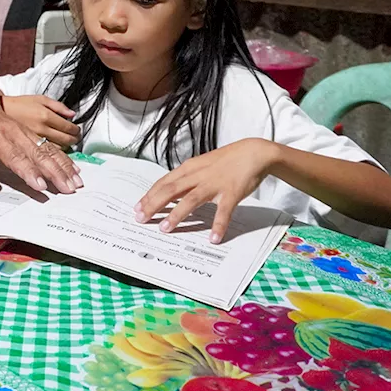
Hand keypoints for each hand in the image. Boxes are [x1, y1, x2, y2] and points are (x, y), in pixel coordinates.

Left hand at [0, 100, 81, 193]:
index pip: (16, 158)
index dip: (29, 171)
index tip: (40, 185)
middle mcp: (17, 135)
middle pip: (39, 155)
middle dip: (55, 173)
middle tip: (67, 189)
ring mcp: (27, 133)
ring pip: (49, 151)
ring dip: (64, 167)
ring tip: (76, 182)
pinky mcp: (33, 134)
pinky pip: (52, 146)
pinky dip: (64, 158)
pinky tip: (74, 169)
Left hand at [134, 138, 279, 242]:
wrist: (253, 153)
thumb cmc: (226, 161)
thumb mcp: (201, 165)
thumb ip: (186, 178)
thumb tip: (170, 191)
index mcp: (189, 169)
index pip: (164, 183)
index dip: (149, 196)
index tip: (137, 208)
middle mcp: (198, 175)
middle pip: (170, 190)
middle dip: (153, 205)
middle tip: (141, 219)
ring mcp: (215, 184)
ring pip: (191, 199)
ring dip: (177, 215)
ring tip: (165, 228)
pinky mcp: (232, 192)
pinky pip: (224, 211)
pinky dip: (218, 225)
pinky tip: (213, 237)